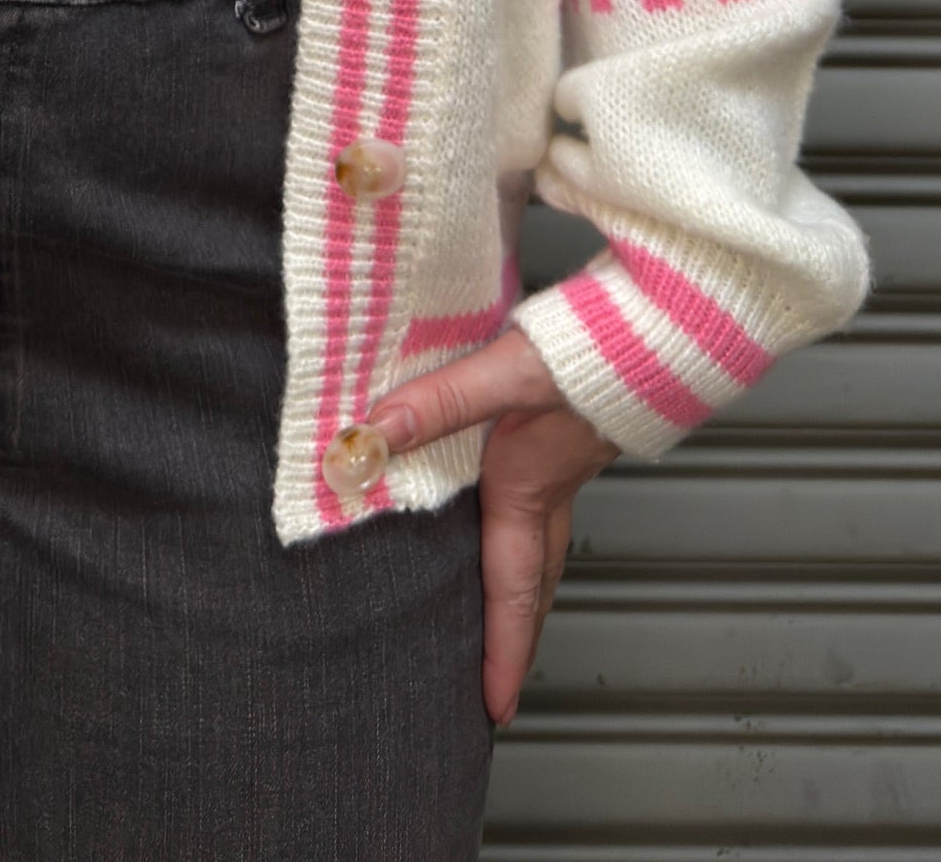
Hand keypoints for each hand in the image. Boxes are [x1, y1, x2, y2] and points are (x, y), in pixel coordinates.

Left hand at [365, 326, 618, 728]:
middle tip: (502, 690)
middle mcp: (551, 493)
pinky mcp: (568, 444)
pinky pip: (545, 517)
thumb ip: (439, 401)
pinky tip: (510, 525)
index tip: (495, 709)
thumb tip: (376, 433)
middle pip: (533, 589)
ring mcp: (565, 472)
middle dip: (516, 642)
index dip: (502, 654)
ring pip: (543, 555)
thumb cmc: (593, 351)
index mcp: (529, 491)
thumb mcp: (506, 372)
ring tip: (503, 626)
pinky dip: (527, 545)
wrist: (658, 325)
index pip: (512, 592)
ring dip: (523, 597)